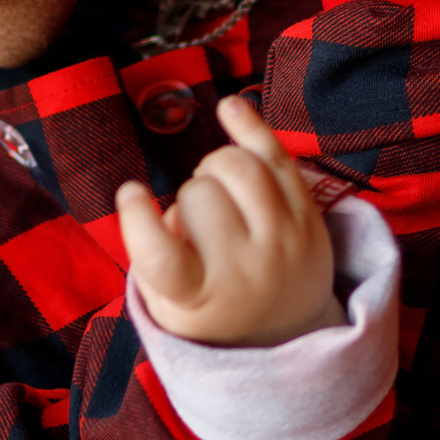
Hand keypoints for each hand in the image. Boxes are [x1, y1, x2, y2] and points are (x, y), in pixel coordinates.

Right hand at [114, 94, 335, 346]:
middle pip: (200, 194)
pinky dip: (249, 126)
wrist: (288, 329)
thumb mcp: (167, 303)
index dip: (137, 217)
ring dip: (215, 166)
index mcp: (200, 297)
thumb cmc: (212, 307)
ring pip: (239, 165)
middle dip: (187, 194)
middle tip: (196, 214)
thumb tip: (147, 198)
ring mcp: (284, 241)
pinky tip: (228, 109)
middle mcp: (246, 270)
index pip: (161, 256)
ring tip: (216, 189)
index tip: (131, 192)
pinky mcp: (309, 217)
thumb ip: (147, 254)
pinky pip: (278, 155)